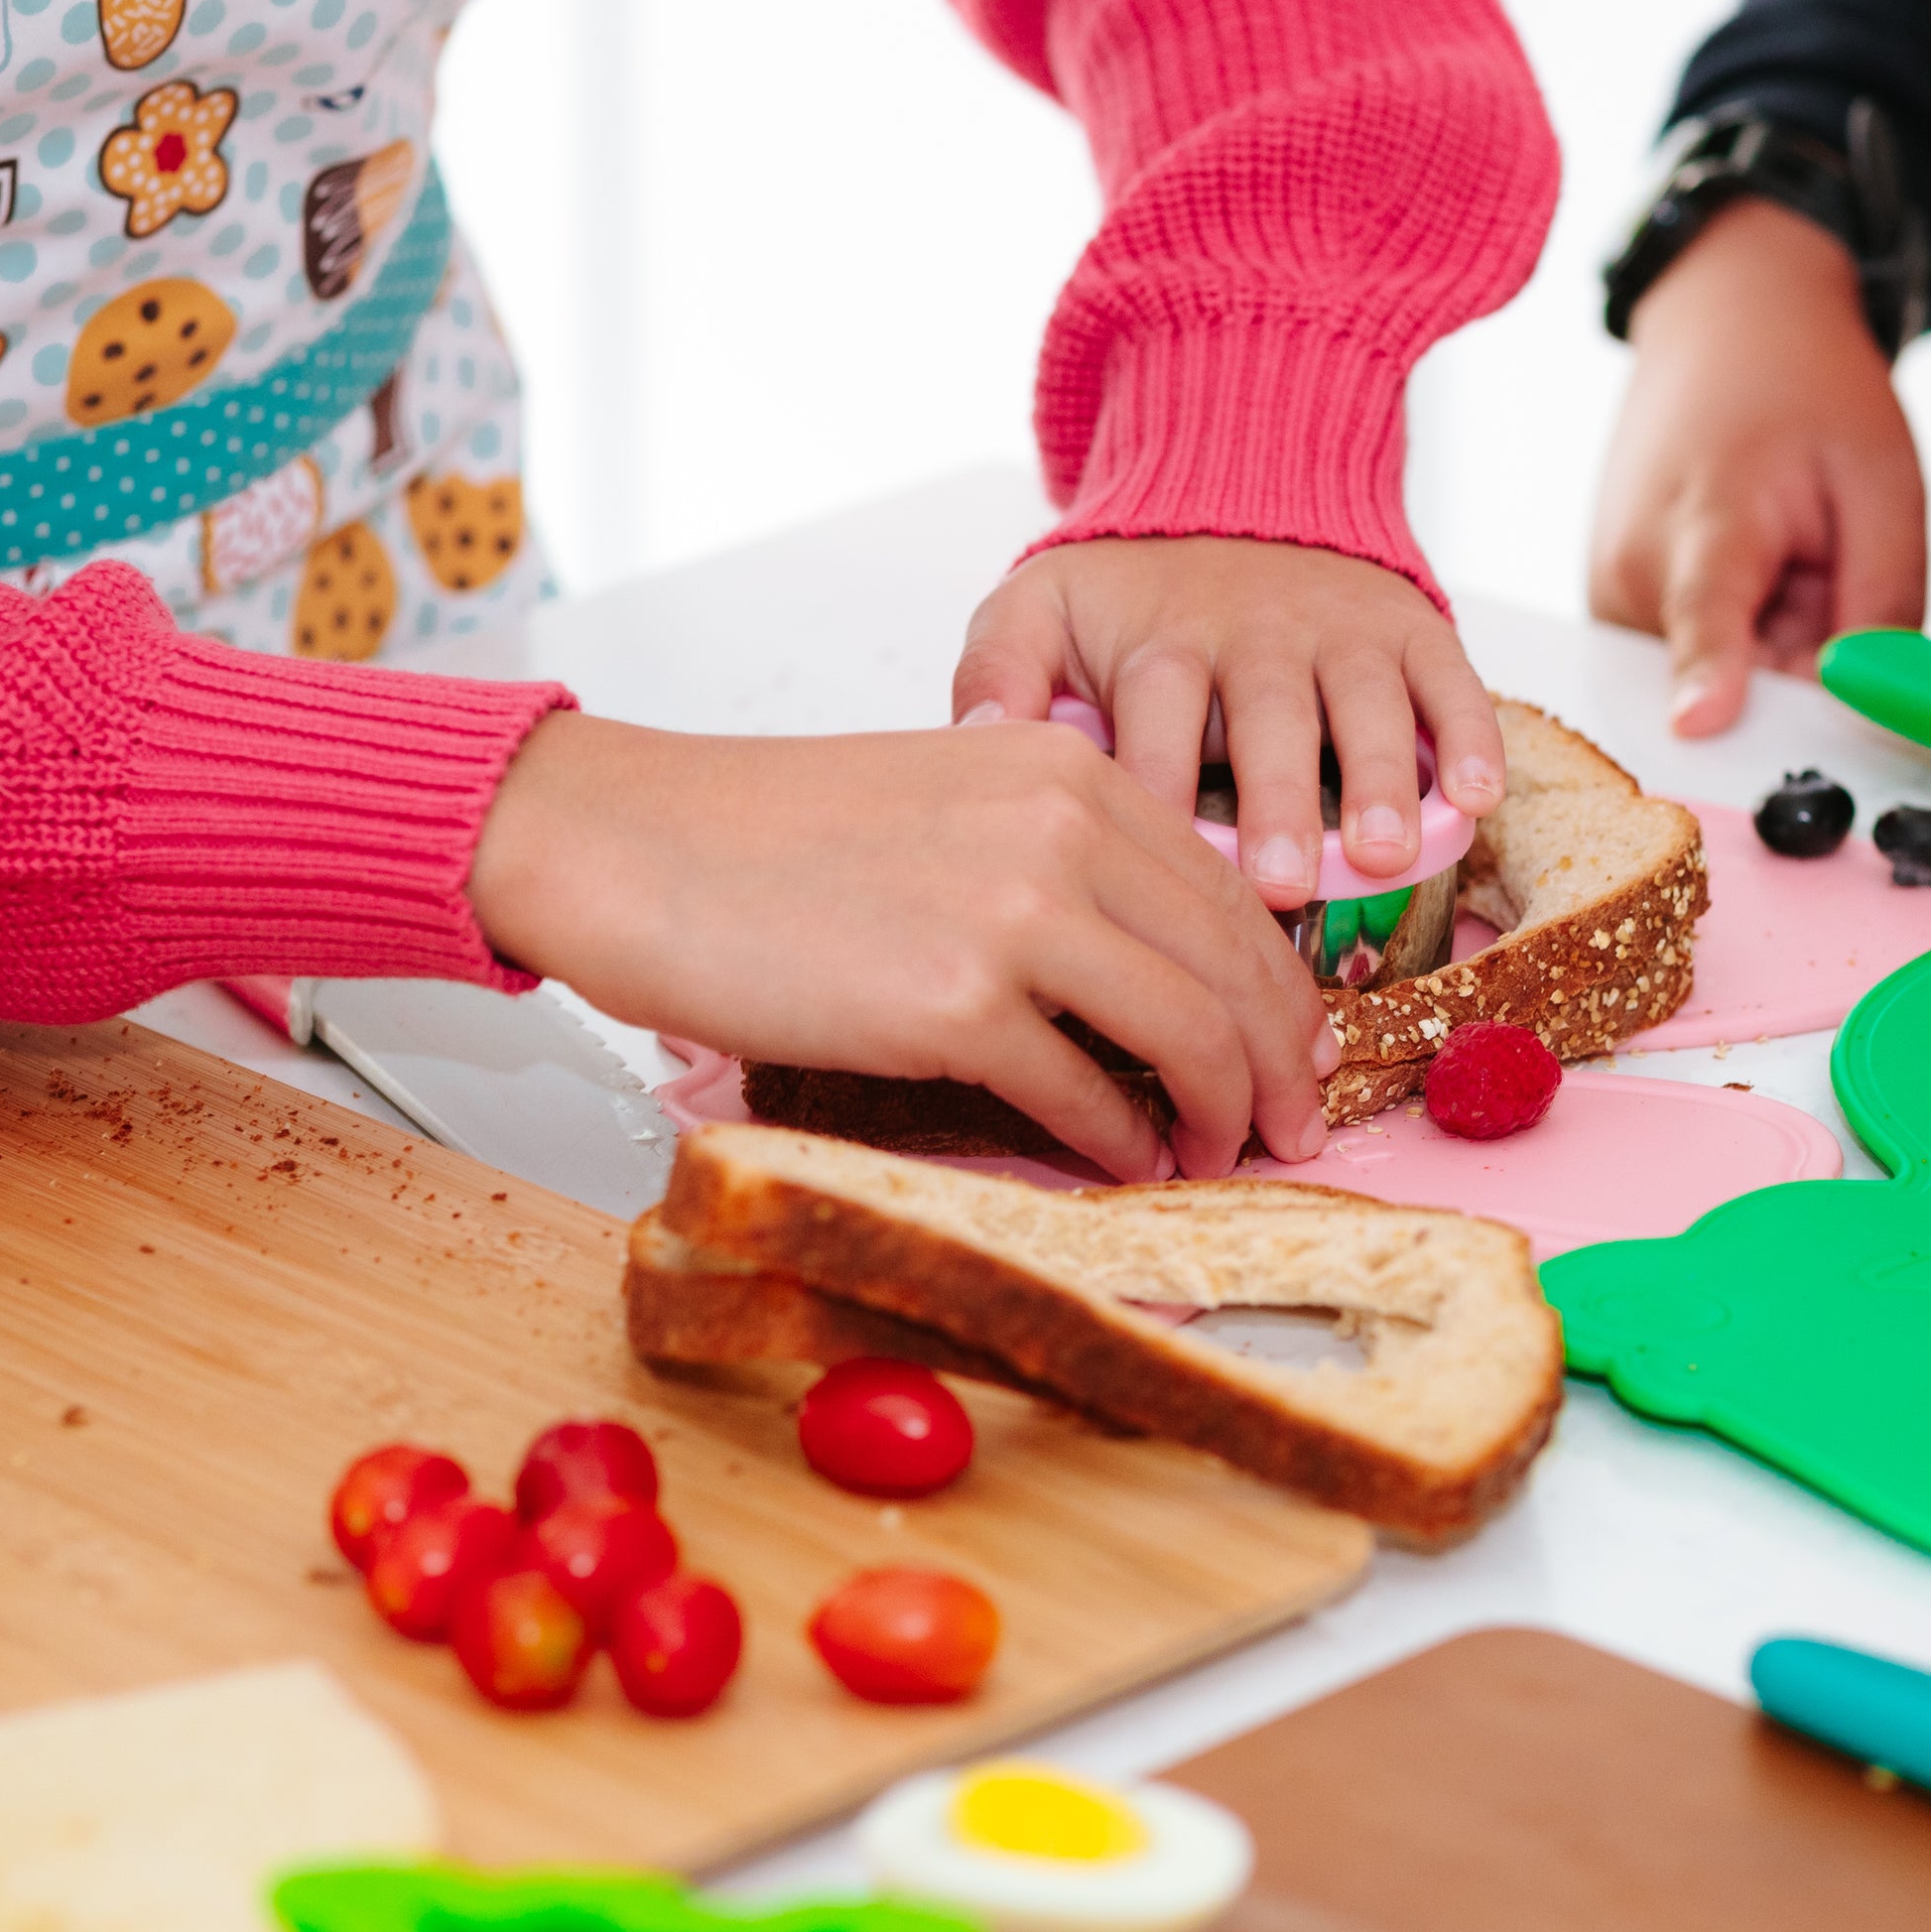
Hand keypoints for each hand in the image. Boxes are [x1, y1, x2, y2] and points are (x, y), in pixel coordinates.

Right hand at [466, 712, 1331, 1182]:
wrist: (634, 845)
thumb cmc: (770, 837)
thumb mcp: (952, 797)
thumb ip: (1056, 853)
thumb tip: (1149, 961)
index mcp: (1069, 770)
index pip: (1231, 892)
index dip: (1280, 987)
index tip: (1296, 1048)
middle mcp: (1063, 828)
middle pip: (1235, 965)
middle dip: (1279, 1061)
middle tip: (1294, 1125)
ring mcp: (1014, 915)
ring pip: (1188, 1033)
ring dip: (1221, 1112)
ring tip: (1219, 1154)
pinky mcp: (955, 1003)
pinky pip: (1085, 1094)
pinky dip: (1122, 1141)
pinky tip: (1126, 1161)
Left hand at [949, 535, 1503, 913]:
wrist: (1237, 483)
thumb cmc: (1130, 592)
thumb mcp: (1038, 609)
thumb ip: (996, 673)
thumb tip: (978, 747)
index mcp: (1158, 641)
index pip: (1156, 722)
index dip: (1159, 796)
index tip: (1152, 874)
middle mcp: (1253, 631)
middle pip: (1268, 719)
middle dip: (1277, 801)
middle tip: (1283, 879)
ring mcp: (1340, 629)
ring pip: (1365, 704)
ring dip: (1381, 779)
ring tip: (1382, 852)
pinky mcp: (1410, 626)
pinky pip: (1451, 679)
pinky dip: (1470, 736)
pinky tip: (1477, 799)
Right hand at [1591, 196, 1923, 736]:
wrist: (1727, 325)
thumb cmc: (1810, 393)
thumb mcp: (1887, 486)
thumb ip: (1883, 606)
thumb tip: (1861, 716)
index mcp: (1706, 517)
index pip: (1705, 616)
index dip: (1708, 678)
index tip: (1699, 726)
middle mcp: (1634, 571)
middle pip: (1735, 685)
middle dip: (1800, 665)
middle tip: (1823, 573)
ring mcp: (1613, 597)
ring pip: (1722, 680)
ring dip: (1773, 647)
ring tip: (1783, 558)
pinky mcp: (1613, 610)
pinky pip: (1701, 661)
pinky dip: (1743, 636)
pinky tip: (1753, 569)